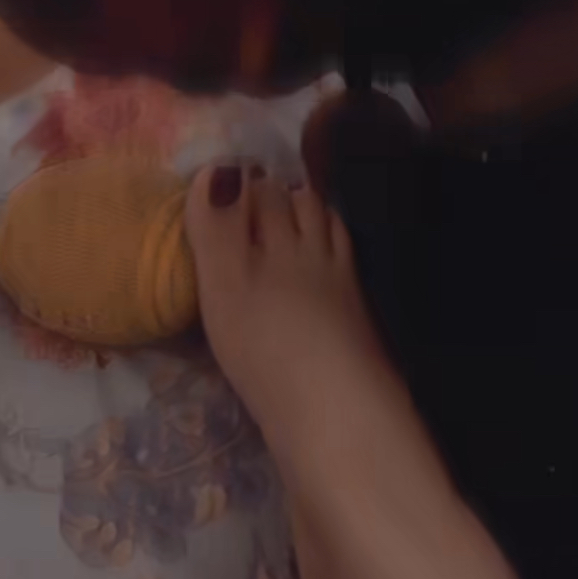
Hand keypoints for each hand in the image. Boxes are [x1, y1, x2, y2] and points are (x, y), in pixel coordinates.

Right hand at [185, 167, 388, 440]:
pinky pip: (344, 265)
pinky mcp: (358, 317)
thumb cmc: (267, 346)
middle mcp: (314, 252)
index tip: (228, 176)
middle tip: (258, 189)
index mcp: (278, 242)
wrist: (337, 410)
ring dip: (310, 214)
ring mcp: (342, 284)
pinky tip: (323, 264)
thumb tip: (219, 168)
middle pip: (301, 206)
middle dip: (280, 191)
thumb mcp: (225, 284)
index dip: (245, 180)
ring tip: (293, 216)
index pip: (262, 193)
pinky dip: (331, 249)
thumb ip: (219, 226)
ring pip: (327, 231)